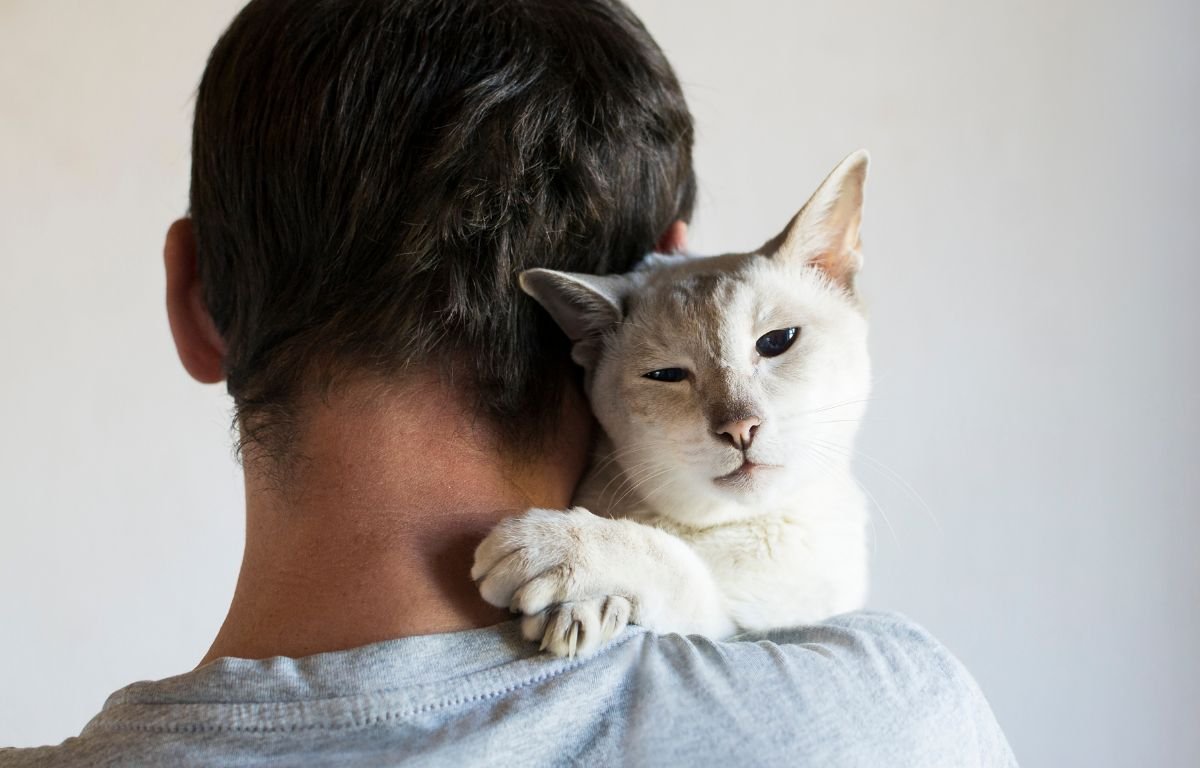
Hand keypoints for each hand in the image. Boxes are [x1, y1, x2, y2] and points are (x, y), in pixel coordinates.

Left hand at [472, 507, 733, 656]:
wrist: (665, 571)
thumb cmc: (620, 564)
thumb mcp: (586, 542)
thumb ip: (557, 540)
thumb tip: (518, 545)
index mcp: (566, 522)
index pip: (513, 526)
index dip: (489, 547)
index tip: (478, 566)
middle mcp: (569, 531)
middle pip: (513, 542)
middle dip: (490, 565)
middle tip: (483, 588)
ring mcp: (580, 552)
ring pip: (524, 561)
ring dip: (502, 582)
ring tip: (498, 601)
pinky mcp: (590, 577)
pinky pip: (550, 584)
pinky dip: (530, 595)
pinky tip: (524, 607)